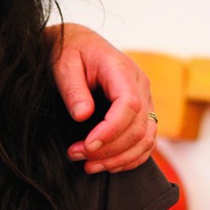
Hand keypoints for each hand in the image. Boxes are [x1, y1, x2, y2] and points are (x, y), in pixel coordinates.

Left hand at [51, 23, 154, 172]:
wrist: (78, 44)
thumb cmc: (69, 51)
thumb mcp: (63, 64)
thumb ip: (73, 89)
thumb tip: (83, 116)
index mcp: (122, 70)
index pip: (129, 105)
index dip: (111, 130)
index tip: (87, 145)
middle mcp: (140, 86)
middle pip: (138, 127)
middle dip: (108, 149)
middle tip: (76, 155)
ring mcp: (145, 100)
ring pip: (146, 139)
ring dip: (119, 158)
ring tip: (88, 166)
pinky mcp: (141, 113)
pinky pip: (146, 142)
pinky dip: (130, 159)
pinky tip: (106, 165)